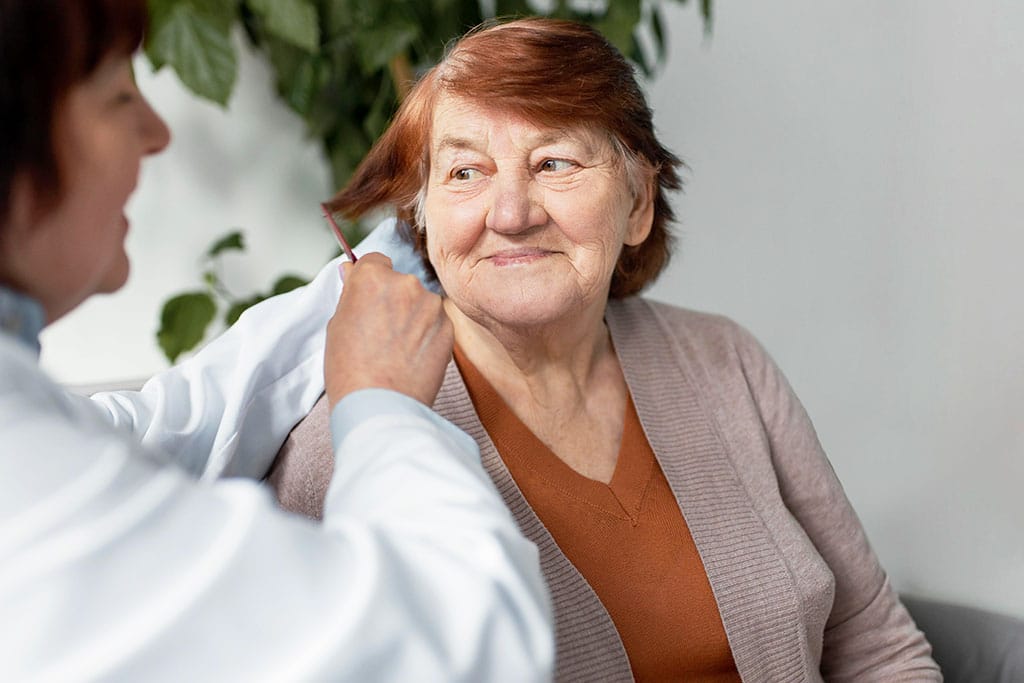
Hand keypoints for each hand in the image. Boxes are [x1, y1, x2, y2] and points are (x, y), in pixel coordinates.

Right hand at [324, 252, 453, 407]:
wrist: (381, 404)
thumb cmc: (352, 369)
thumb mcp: (337, 325)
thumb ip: (350, 294)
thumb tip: (352, 272)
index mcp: (373, 278)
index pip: (375, 261)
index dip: (370, 280)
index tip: (369, 296)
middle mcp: (406, 284)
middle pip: (400, 282)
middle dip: (392, 300)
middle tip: (379, 331)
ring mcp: (431, 306)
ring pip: (420, 303)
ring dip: (412, 317)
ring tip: (396, 349)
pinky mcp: (449, 328)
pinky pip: (435, 324)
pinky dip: (427, 335)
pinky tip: (412, 357)